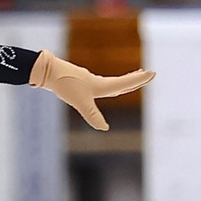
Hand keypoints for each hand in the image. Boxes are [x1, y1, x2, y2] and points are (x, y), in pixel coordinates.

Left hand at [31, 52, 152, 130]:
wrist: (48, 72)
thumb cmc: (65, 85)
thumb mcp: (80, 103)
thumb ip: (93, 115)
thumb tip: (104, 128)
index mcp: (101, 86)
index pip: (124, 84)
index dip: (138, 80)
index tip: (152, 73)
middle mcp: (97, 82)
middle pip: (120, 82)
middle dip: (135, 79)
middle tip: (148, 74)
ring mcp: (88, 81)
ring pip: (110, 82)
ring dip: (123, 80)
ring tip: (132, 77)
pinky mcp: (79, 82)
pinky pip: (99, 83)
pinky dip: (108, 84)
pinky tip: (102, 86)